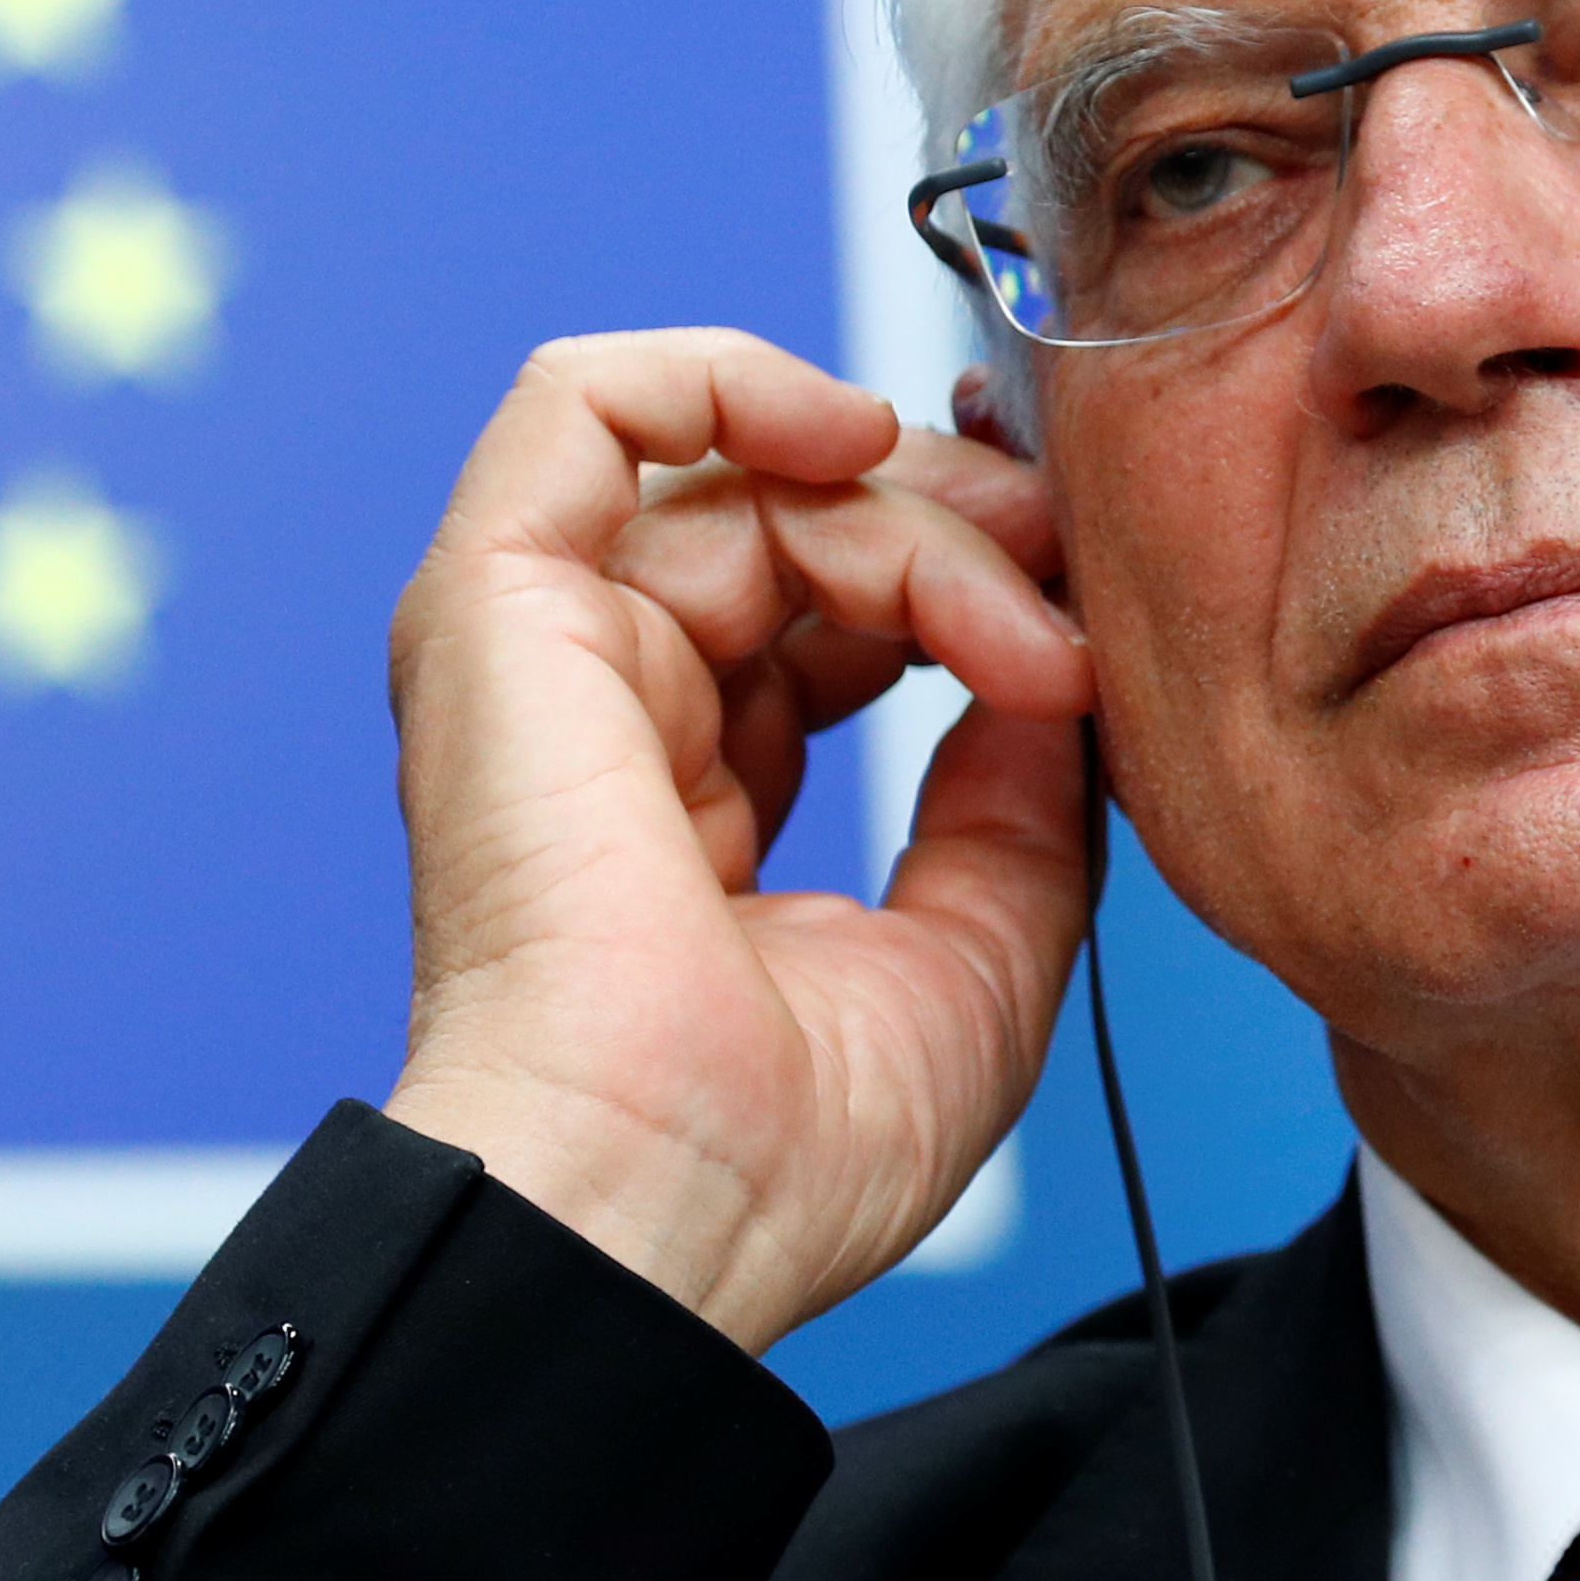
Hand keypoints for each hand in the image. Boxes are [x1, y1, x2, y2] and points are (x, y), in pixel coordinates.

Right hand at [383, 329, 1097, 1353]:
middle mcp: (607, 708)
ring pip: (747, 478)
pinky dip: (724, 380)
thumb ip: (1019, 789)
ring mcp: (542, 651)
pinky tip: (849, 443)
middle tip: (1069, 602)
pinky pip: (582, 405)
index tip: (1087, 635)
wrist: (662, 1200)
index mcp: (694, 798)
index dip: (971, 576)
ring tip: (1010, 625)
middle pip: (804, 523)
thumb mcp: (985, 946)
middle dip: (964, 529)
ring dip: (914, 519)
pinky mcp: (492, 607)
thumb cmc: (786, 1149)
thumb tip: (1051, 661)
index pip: (838, 609)